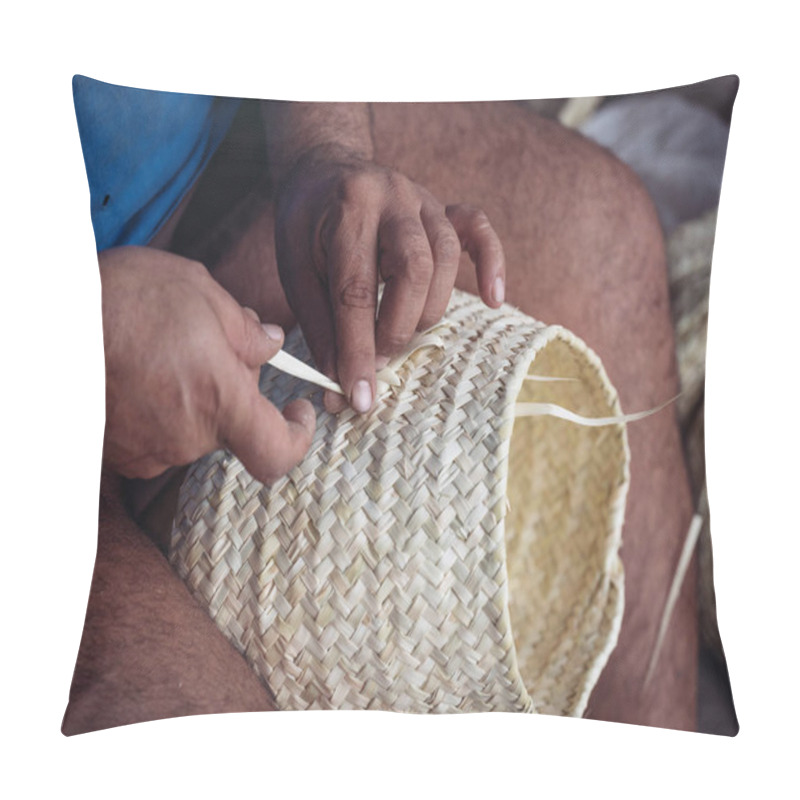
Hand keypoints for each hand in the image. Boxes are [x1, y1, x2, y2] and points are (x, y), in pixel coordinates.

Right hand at [100, 246, 315, 482]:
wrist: (49, 320)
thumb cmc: (125, 298)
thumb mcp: (202, 293)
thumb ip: (248, 330)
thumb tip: (273, 344)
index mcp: (219, 400)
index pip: (278, 453)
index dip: (298, 438)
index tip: (298, 411)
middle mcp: (187, 437)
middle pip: (234, 427)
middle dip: (233, 391)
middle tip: (209, 346)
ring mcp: (150, 450)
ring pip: (195, 429)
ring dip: (194, 399)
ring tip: (165, 353)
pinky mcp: (120, 452)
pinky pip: (159, 437)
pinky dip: (162, 411)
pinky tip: (142, 374)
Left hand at [273, 149, 505, 412]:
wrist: (323, 168)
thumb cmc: (306, 227)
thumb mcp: (296, 272)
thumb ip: (321, 326)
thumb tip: (340, 386)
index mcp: (346, 210)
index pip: (356, 290)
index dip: (358, 349)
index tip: (359, 396)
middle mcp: (391, 198)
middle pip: (413, 270)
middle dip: (397, 329)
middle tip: (380, 361)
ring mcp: (422, 199)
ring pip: (446, 260)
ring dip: (427, 310)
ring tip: (400, 336)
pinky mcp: (443, 206)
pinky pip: (480, 229)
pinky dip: (492, 264)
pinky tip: (493, 298)